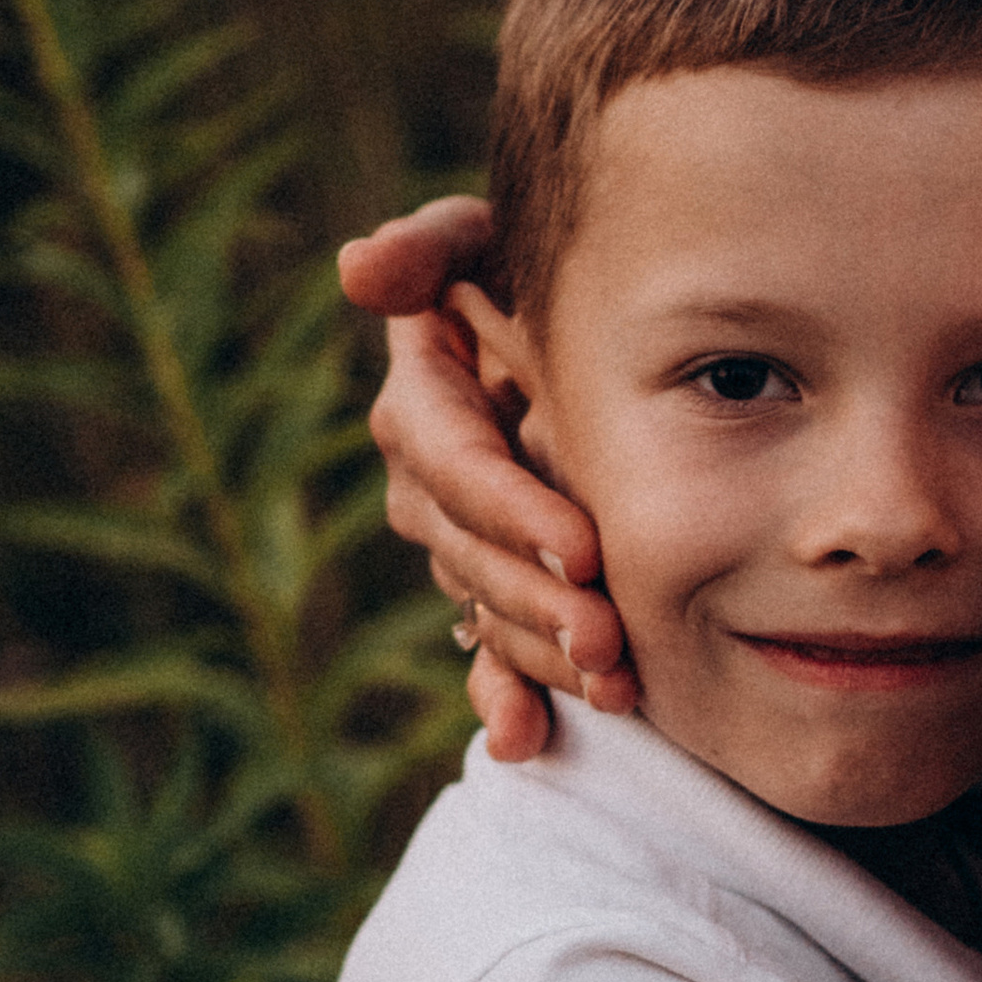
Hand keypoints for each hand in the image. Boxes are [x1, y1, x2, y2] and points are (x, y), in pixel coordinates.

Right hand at [339, 196, 636, 755]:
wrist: (622, 329)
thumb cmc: (564, 270)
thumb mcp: (503, 241)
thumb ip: (437, 244)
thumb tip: (359, 270)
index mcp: (427, 397)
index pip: (454, 462)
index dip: (510, 508)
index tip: (585, 546)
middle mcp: (429, 473)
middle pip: (469, 552)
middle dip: (536, 598)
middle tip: (608, 636)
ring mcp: (459, 539)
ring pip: (485, 608)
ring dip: (536, 655)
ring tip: (612, 688)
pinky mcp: (495, 587)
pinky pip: (484, 653)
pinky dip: (501, 700)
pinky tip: (523, 739)